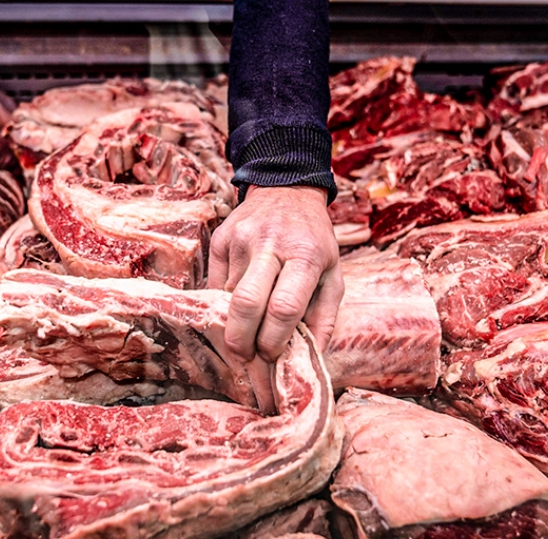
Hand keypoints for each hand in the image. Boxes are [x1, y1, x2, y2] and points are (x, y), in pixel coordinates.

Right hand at [208, 185, 343, 362]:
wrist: (287, 190)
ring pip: (228, 298)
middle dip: (241, 341)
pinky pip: (215, 284)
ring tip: (244, 335)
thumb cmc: (314, 240)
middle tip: (245, 358)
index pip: (284, 307)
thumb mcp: (332, 274)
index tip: (271, 354)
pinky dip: (224, 304)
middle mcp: (270, 245)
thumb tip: (310, 357)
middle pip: (246, 304)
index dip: (274, 339)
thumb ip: (324, 317)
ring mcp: (240, 240)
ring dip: (233, 324)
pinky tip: (236, 308)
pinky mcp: (220, 239)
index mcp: (305, 255)